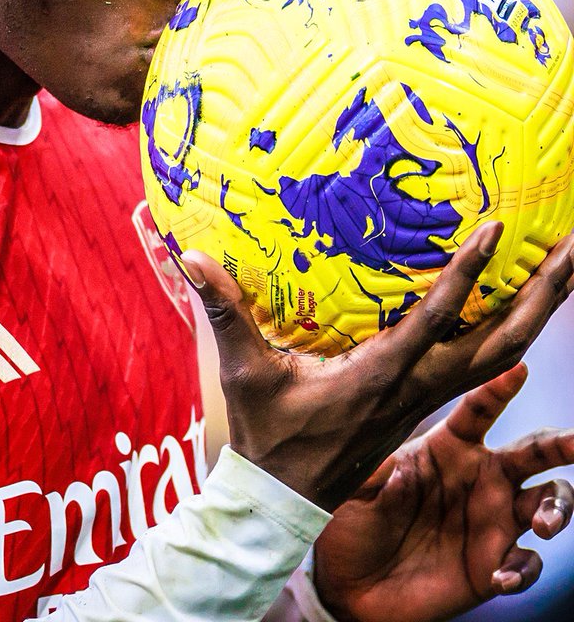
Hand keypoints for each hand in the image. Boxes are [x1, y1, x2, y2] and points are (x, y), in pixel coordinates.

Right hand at [182, 222, 573, 511]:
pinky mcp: (427, 399)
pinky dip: (514, 325)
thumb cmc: (270, 436)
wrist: (288, 498)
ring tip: (570, 259)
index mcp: (380, 376)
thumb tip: (192, 258)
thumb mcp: (245, 375)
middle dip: (545, 292)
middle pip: (503, 339)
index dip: (466, 276)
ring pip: (505, 350)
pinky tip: (525, 299)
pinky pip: (485, 360)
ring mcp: (430, 396)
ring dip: (542, 306)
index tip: (496, 231)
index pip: (434, 321)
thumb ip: (224, 313)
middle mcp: (418, 385)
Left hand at [312, 363, 573, 621]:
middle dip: (562, 443)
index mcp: (448, 447)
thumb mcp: (355, 489)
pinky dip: (521, 570)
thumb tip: (377, 447)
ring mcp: (491, 519)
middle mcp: (479, 476)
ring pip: (548, 501)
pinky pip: (527, 563)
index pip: (479, 410)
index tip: (519, 367)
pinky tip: (499, 578)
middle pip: (532, 452)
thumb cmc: (353, 522)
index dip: (499, 388)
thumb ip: (371, 468)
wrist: (355, 584)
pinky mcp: (494, 563)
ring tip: (542, 525)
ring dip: (557, 509)